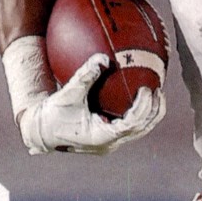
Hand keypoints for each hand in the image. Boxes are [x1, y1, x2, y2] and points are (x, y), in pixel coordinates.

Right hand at [18, 54, 165, 154]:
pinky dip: (140, 113)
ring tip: (158, 93)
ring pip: (140, 130)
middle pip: (142, 129)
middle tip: (158, 90)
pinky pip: (132, 127)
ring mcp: (112, 143)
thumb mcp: (67, 94)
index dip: (143, 108)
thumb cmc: (53, 114)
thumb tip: (102, 57)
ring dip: (150, 113)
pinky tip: (142, 96)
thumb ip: (85, 76)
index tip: (147, 89)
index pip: (131, 124)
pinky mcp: (110, 138)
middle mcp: (110, 143)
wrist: (42, 132)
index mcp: (102, 137)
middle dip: (153, 110)